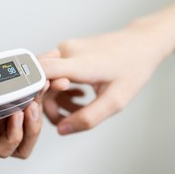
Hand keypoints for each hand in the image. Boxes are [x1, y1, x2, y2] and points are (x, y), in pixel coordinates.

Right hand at [40, 24, 172, 134]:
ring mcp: (66, 49)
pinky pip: (56, 73)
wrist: (142, 43)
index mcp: (79, 63)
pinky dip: (63, 89)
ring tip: (80, 109)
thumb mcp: (115, 101)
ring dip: (58, 98)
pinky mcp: (68, 50)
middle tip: (68, 120)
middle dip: (50, 106)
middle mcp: (66, 51)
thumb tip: (62, 130)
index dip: (33, 92)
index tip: (40, 111)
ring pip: (47, 79)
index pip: (40, 72)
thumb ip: (87, 118)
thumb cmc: (133, 68)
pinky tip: (80, 96)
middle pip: (41, 82)